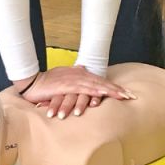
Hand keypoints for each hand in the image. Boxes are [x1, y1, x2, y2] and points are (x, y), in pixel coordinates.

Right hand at [18, 66, 134, 118]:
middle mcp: (78, 75)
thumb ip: (74, 74)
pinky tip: (103, 95)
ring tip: (123, 96)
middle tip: (131, 95)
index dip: (112, 86)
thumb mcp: (62, 76)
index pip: (99, 80)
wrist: (32, 83)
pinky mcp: (67, 86)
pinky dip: (94, 92)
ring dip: (110, 91)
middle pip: (101, 82)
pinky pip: (83, 89)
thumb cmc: (46, 82)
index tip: (125, 92)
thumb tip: (83, 68)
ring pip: (96, 85)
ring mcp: (73, 80)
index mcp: (78, 74)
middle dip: (117, 89)